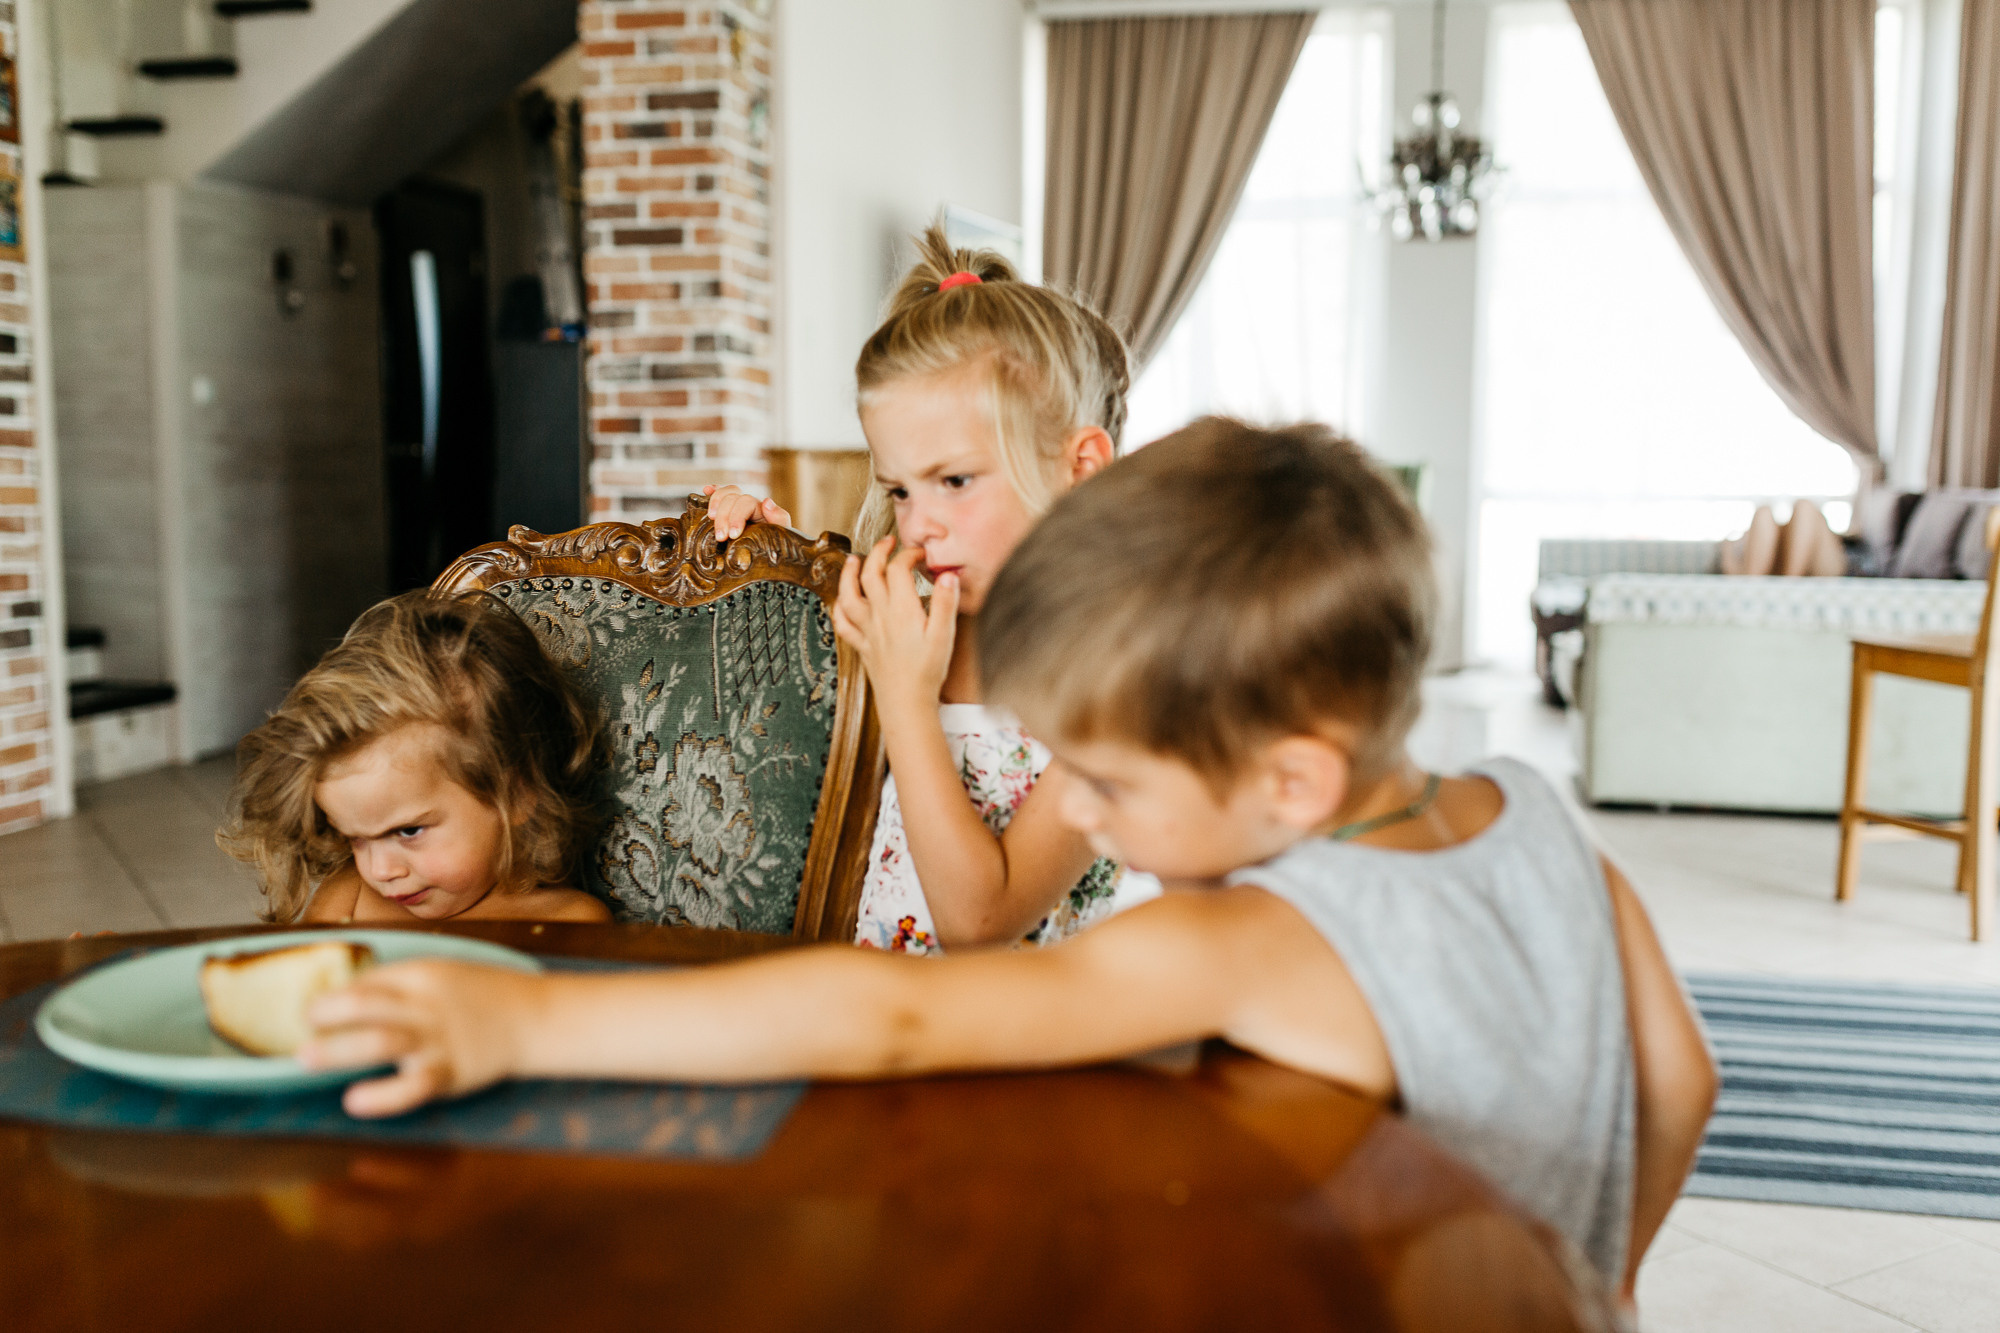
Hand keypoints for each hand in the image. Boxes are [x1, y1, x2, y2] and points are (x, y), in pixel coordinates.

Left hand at [298, 960, 543, 1118]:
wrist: (534, 1017)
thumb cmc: (481, 996)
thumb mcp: (443, 975)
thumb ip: (399, 986)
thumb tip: (342, 998)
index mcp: (422, 974)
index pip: (368, 980)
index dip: (332, 994)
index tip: (308, 1010)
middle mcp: (425, 1005)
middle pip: (367, 1005)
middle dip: (327, 1013)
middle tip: (301, 1024)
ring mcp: (437, 1039)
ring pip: (382, 1042)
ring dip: (340, 1048)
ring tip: (306, 1058)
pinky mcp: (449, 1072)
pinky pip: (412, 1086)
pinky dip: (383, 1095)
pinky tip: (356, 1100)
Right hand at [702, 484, 791, 539]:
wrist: (771, 558)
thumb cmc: (775, 547)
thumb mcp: (782, 534)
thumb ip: (779, 517)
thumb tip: (767, 501)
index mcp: (761, 509)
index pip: (746, 503)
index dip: (737, 517)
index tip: (733, 535)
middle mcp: (748, 505)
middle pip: (732, 498)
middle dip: (724, 517)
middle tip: (720, 537)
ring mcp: (736, 507)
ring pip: (724, 494)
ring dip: (715, 504)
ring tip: (710, 520)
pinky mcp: (726, 514)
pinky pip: (719, 496)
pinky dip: (712, 493)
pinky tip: (706, 491)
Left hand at [832, 537, 958, 715]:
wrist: (907, 704)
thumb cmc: (927, 672)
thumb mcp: (944, 635)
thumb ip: (946, 602)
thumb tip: (948, 575)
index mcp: (902, 610)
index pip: (898, 569)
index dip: (908, 554)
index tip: (920, 554)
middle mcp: (880, 616)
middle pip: (871, 574)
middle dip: (878, 552)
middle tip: (887, 542)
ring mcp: (868, 631)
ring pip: (848, 595)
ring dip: (849, 574)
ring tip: (854, 560)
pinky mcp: (863, 646)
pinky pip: (843, 624)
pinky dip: (839, 608)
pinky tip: (841, 601)